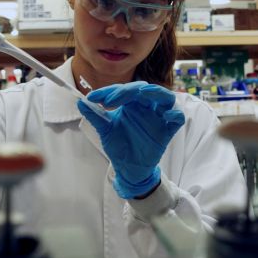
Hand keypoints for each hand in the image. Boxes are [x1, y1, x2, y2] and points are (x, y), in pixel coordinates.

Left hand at [77, 82, 184, 198]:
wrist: (128, 168)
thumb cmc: (119, 146)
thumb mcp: (105, 130)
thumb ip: (95, 116)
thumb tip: (79, 101)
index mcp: (132, 103)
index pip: (124, 90)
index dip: (109, 91)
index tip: (93, 98)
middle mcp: (146, 107)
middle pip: (144, 89)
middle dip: (127, 91)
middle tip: (110, 100)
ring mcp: (158, 117)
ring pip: (165, 97)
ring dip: (155, 92)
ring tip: (141, 93)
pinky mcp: (168, 130)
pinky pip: (178, 118)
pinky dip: (174, 114)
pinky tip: (165, 115)